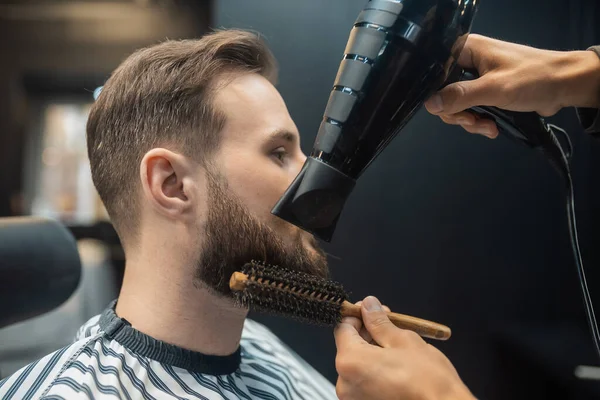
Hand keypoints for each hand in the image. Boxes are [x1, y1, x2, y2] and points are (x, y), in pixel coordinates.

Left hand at [334, 296, 474, 399]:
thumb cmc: (428, 380)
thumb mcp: (403, 340)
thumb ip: (379, 322)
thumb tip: (368, 305)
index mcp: (350, 362)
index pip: (342, 328)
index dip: (358, 316)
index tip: (372, 311)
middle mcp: (345, 383)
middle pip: (348, 347)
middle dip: (367, 333)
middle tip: (389, 324)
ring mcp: (353, 399)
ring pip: (357, 365)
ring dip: (372, 351)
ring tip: (396, 346)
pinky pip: (363, 382)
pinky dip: (374, 371)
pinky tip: (394, 365)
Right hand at [424, 34, 599, 137]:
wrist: (566, 85)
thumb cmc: (533, 79)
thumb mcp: (493, 88)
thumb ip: (460, 96)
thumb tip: (429, 104)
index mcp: (466, 50)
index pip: (436, 73)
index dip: (438, 95)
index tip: (452, 111)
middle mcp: (468, 61)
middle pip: (445, 93)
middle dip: (458, 113)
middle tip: (474, 121)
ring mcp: (477, 77)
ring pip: (458, 105)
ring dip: (470, 121)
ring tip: (488, 127)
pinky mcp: (487, 91)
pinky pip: (471, 109)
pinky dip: (479, 121)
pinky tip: (491, 128)